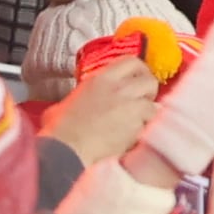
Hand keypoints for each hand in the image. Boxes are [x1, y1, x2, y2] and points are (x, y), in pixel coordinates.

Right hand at [42, 59, 159, 164]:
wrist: (66, 151)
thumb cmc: (59, 130)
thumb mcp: (64, 104)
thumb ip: (76, 99)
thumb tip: (71, 107)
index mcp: (101, 79)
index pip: (131, 61)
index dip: (139, 70)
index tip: (137, 80)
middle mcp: (119, 89)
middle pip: (149, 80)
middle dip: (149, 91)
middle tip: (143, 102)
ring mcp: (129, 108)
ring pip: (154, 104)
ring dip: (150, 113)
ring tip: (142, 123)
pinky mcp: (135, 129)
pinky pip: (151, 126)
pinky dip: (148, 131)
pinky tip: (139, 138)